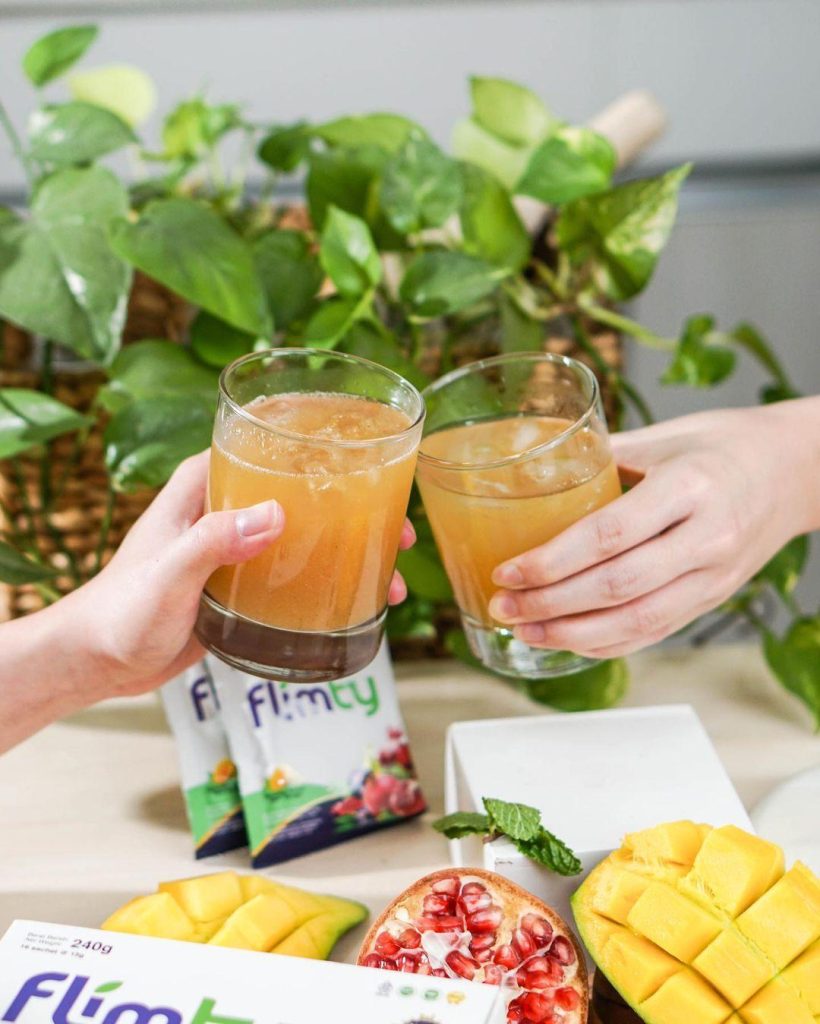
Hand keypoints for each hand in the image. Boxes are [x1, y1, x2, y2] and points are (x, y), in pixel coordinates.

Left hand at [61, 451, 414, 700]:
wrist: (96, 662)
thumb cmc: (118, 612)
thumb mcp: (168, 574)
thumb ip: (213, 542)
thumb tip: (276, 517)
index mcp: (202, 489)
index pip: (265, 447)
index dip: (317, 451)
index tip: (365, 463)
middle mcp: (223, 511)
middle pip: (301, 494)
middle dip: (352, 510)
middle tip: (396, 531)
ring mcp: (235, 550)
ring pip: (305, 538)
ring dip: (348, 553)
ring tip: (390, 578)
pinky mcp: (241, 586)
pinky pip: (294, 575)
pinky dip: (328, 585)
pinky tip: (356, 602)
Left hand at [488, 399, 819, 658]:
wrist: (797, 470)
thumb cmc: (726, 444)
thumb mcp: (665, 436)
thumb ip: (603, 454)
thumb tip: (534, 468)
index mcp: (689, 485)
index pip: (611, 534)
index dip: (552, 560)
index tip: (508, 570)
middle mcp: (707, 536)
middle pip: (617, 586)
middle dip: (551, 604)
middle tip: (504, 607)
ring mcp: (715, 575)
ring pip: (638, 620)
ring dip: (573, 634)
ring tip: (525, 631)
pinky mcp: (715, 598)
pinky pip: (657, 631)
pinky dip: (608, 643)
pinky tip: (568, 641)